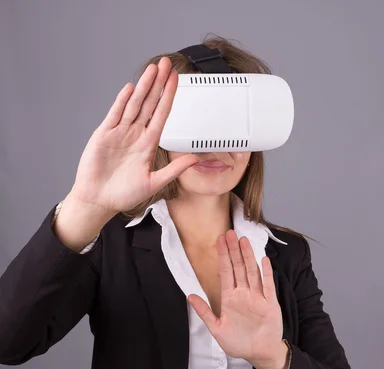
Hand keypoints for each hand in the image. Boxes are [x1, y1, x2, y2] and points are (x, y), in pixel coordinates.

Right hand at [71, 57, 198, 212]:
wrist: (98, 200)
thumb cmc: (124, 194)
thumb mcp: (154, 183)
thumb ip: (174, 169)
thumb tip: (195, 159)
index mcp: (147, 144)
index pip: (162, 114)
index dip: (169, 96)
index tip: (176, 79)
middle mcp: (135, 135)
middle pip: (149, 103)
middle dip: (158, 83)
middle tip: (167, 64)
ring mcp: (119, 133)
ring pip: (134, 104)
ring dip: (144, 87)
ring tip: (153, 69)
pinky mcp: (104, 135)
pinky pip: (115, 114)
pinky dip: (122, 102)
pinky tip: (131, 89)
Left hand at [187, 230, 283, 362]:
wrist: (259, 353)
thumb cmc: (238, 343)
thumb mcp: (217, 329)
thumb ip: (204, 312)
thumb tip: (189, 296)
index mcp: (230, 298)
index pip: (225, 272)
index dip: (222, 256)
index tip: (218, 240)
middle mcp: (244, 294)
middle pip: (238, 267)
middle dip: (233, 250)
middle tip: (229, 232)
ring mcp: (257, 297)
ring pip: (252, 272)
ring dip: (247, 256)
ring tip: (243, 240)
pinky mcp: (270, 303)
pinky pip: (268, 286)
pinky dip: (266, 273)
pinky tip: (263, 260)